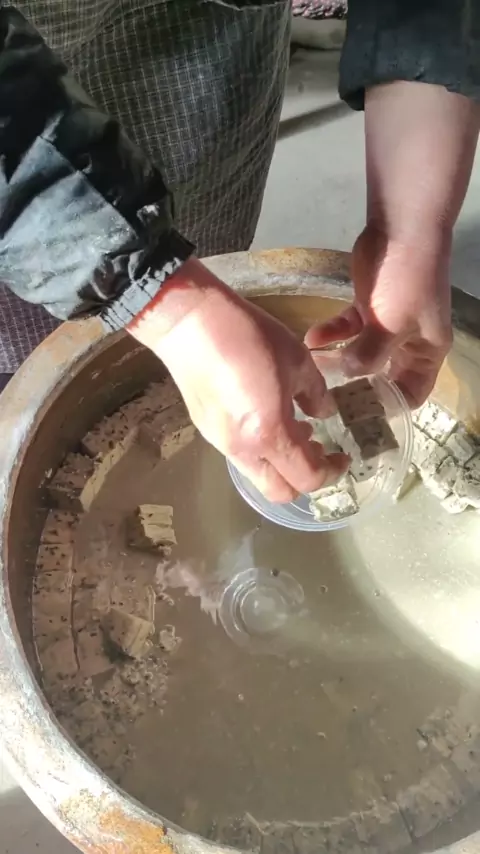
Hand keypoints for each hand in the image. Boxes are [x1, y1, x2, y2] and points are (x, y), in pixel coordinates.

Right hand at [129, 258, 347, 501]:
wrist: (189, 322)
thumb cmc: (248, 337)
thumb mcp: (297, 360)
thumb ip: (316, 394)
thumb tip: (324, 413)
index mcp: (270, 434)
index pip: (307, 477)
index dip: (331, 473)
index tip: (343, 456)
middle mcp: (243, 449)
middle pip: (279, 491)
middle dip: (305, 480)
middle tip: (320, 452)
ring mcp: (220, 442)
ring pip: (258, 475)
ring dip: (282, 464)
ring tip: (296, 430)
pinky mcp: (206, 430)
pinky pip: (241, 455)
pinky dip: (262, 450)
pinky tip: (267, 416)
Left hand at [305, 224, 452, 406]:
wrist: (402, 229)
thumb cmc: (406, 283)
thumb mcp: (391, 326)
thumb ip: (369, 356)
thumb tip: (348, 374)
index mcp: (427, 352)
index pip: (412, 393)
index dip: (391, 407)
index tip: (360, 416)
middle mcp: (409, 343)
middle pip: (384, 377)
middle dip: (359, 388)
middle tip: (330, 401)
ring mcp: (387, 324)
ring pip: (362, 353)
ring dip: (339, 360)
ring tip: (315, 370)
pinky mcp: (367, 306)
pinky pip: (347, 328)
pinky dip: (331, 333)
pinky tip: (312, 338)